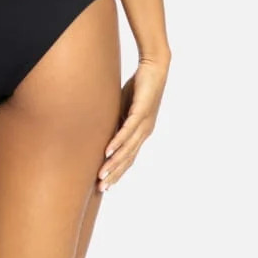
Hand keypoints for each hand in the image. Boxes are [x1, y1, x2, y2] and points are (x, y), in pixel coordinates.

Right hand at [97, 52, 169, 192]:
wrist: (154, 68)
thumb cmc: (139, 87)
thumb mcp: (123, 108)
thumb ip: (117, 122)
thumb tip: (104, 131)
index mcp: (141, 133)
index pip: (129, 158)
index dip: (118, 172)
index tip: (106, 185)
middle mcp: (144, 132)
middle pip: (129, 159)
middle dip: (115, 175)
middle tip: (103, 189)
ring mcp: (144, 123)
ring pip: (128, 148)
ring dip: (115, 163)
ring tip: (103, 175)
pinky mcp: (141, 112)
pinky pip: (128, 130)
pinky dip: (119, 142)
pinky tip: (109, 151)